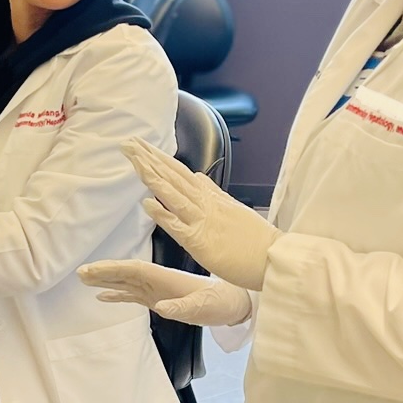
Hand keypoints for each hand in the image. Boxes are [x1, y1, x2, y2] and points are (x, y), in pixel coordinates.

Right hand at [80, 261, 251, 326]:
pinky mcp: (160, 299)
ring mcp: (157, 290)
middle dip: (103, 272)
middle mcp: (158, 281)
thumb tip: (161, 308)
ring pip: (127, 283)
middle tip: (80, 272)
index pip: (134, 269)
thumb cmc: (221, 302)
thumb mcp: (204, 307)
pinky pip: (134, 296)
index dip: (113, 269)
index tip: (92, 269)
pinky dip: (118, 295)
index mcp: (166, 278)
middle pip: (125, 274)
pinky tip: (103, 297)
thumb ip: (183, 308)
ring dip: (106, 281)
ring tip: (85, 280)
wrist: (233, 303)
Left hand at [124, 137, 277, 290]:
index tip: (141, 146)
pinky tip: (147, 203)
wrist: (273, 258)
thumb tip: (197, 176)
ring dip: (152, 177)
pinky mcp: (201, 242)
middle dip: (149, 160)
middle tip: (129, 144)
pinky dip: (163, 213)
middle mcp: (205, 204)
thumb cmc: (255, 239)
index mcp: (211, 197)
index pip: (180, 172)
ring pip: (173, 195)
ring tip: (134, 161)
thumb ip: (213, 192)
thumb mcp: (233, 208)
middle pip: (173, 177)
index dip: (159, 158)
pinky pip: (178, 226)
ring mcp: (202, 221)